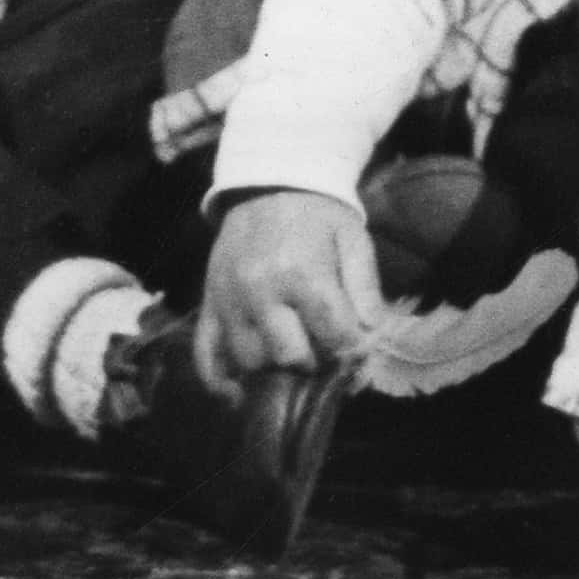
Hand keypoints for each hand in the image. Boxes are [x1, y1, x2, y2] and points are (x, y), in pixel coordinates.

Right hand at [197, 187, 381, 392]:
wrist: (268, 183)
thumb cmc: (317, 217)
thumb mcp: (353, 240)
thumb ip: (366, 290)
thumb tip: (372, 338)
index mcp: (302, 273)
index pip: (335, 337)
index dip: (353, 351)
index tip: (358, 352)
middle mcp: (260, 291)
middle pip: (289, 356)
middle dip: (313, 362)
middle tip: (323, 352)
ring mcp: (229, 301)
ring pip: (250, 362)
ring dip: (274, 368)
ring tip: (290, 355)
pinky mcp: (208, 305)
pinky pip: (206, 356)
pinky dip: (220, 382)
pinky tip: (238, 395)